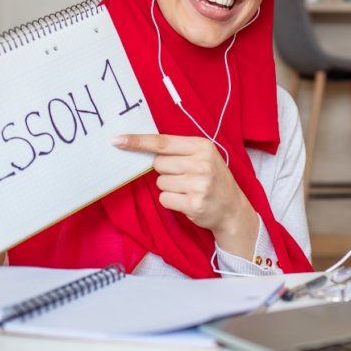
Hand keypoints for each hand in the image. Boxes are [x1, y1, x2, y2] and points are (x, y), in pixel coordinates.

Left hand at [111, 134, 258, 258]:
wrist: (233, 209)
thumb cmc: (213, 180)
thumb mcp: (203, 157)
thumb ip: (178, 151)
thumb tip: (142, 149)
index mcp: (202, 146)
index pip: (162, 142)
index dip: (138, 142)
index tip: (118, 140)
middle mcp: (202, 163)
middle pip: (158, 164)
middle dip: (166, 171)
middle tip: (185, 177)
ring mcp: (199, 184)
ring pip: (160, 183)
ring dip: (169, 188)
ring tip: (189, 190)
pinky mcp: (194, 203)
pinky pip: (164, 199)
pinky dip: (172, 201)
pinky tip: (188, 201)